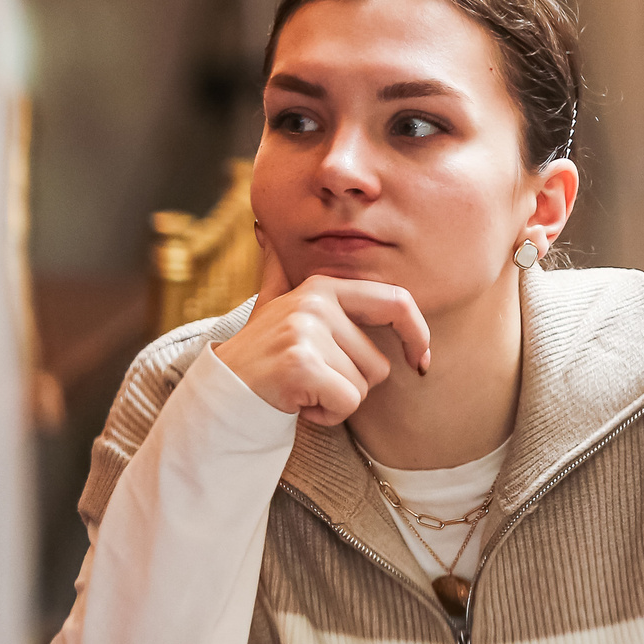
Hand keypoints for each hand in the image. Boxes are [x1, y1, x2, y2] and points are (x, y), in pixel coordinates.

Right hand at [215, 228, 432, 425]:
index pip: (396, 302)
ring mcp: (307, 331)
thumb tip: (262, 229)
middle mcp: (316, 303)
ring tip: (302, 386)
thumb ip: (276, 268)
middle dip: (352, 382)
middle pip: (379, 362)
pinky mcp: (302, 363)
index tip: (421, 361)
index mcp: (322, 286)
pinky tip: (299, 402)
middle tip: (313, 377)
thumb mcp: (269, 305)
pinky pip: (347, 402)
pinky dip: (327, 413)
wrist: (222, 391)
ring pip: (363, 386)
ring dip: (336, 399)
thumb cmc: (258, 353)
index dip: (417, 334)